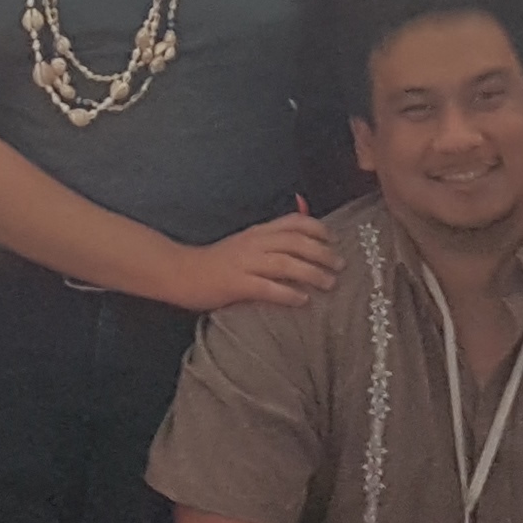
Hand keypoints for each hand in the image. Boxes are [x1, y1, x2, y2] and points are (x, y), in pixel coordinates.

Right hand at [166, 211, 342, 311]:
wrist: (181, 272)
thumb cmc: (217, 261)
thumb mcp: (245, 243)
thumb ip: (270, 241)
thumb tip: (300, 240)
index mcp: (258, 232)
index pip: (294, 222)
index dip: (319, 229)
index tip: (335, 240)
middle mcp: (254, 243)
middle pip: (297, 242)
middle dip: (323, 253)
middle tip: (341, 266)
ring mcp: (245, 263)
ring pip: (286, 264)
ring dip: (312, 273)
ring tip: (330, 284)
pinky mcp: (236, 284)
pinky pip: (268, 288)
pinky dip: (288, 293)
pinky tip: (303, 300)